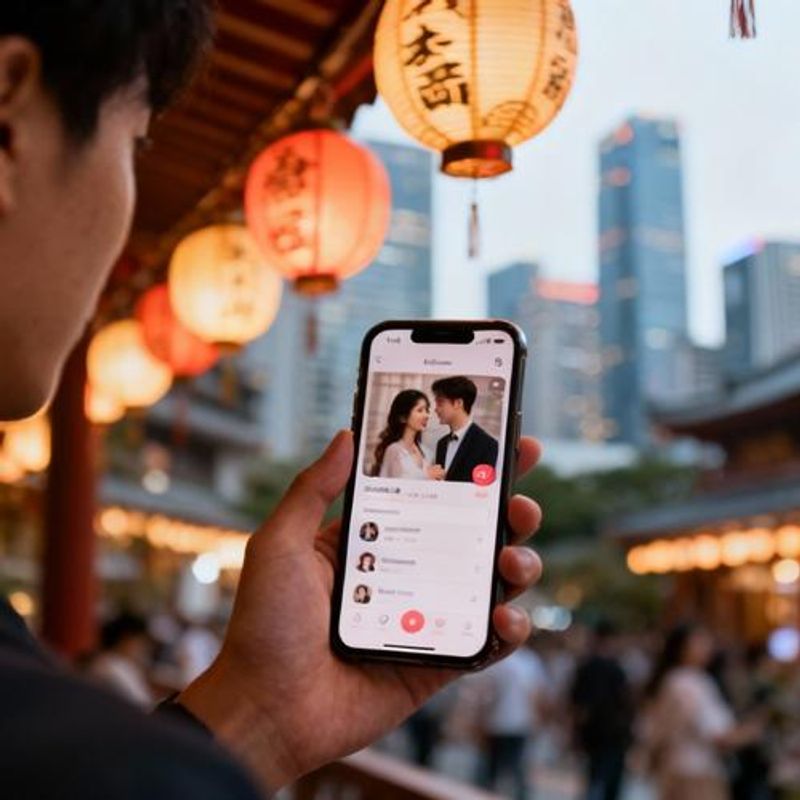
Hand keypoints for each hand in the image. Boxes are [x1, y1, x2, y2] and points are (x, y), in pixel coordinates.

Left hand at [180, 431, 542, 791]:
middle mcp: (406, 573)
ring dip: (518, 566)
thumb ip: (312, 489)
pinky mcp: (435, 662)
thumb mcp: (281, 544)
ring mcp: (424, 617)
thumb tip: (346, 436)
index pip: (432, 496)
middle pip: (473, 535)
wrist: (266, 710)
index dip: (473, 473)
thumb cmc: (265, 625)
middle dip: (509, 515)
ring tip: (512, 562)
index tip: (510, 447)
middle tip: (520, 505)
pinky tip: (506, 618)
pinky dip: (510, 630)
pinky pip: (486, 643)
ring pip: (489, 584)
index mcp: (374, 540)